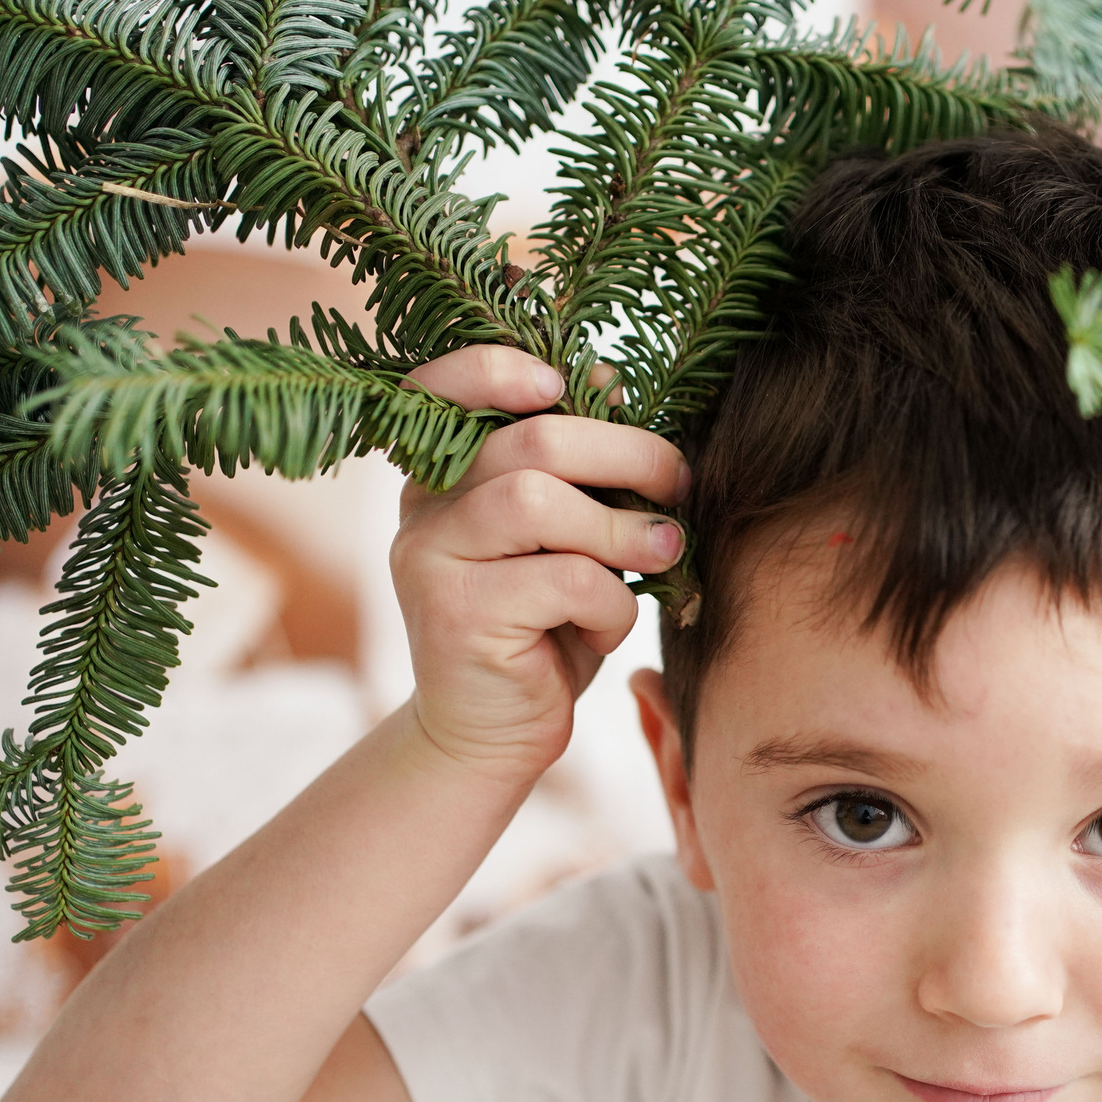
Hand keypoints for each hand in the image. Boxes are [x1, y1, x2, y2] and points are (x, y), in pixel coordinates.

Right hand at [389, 345, 688, 784]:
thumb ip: (576, 471)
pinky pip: (562, 580)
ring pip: (536, 502)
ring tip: (661, 550)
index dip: (499, 369)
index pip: (443, 388)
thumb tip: (613, 383)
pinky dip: (610, 601)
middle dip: (625, 453)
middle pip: (527, 443)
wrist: (494, 732)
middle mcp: (423, 509)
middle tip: (678, 483)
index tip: (564, 381)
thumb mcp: (565, 538)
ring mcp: (430, 561)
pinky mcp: (456, 617)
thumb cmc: (542, 626)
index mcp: (443, 475)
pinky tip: (607, 625)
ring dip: (621, 527)